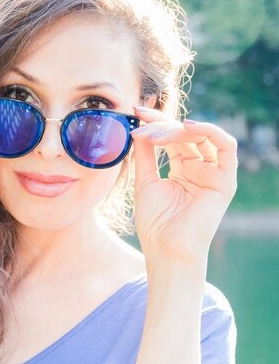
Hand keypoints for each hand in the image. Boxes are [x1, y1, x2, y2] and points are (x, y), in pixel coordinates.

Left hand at [129, 106, 237, 275]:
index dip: (155, 123)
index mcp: (183, 169)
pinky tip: (187, 127)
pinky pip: (227, 147)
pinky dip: (210, 131)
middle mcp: (200, 169)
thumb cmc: (155, 223)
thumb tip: (141, 127)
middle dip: (162, 123)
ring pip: (202, 136)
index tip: (135, 112)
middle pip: (185, 134)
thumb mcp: (145, 181)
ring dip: (177, 129)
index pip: (172, 137)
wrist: (166, 251)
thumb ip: (145, 154)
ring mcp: (213, 174)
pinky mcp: (225, 180)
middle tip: (141, 121)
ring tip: (155, 133)